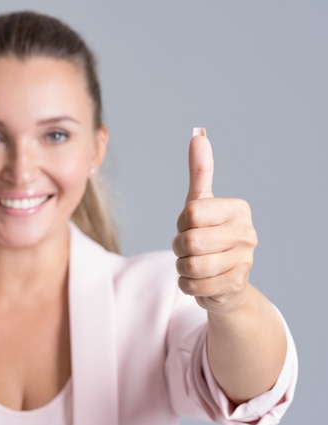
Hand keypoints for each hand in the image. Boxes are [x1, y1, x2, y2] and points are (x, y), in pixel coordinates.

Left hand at [172, 128, 257, 313]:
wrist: (225, 281)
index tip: (191, 227)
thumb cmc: (209, 236)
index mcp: (238, 209)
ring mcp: (244, 262)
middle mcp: (247, 234)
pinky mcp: (234, 286)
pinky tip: (199, 280)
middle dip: (179, 248)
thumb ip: (200, 171)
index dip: (182, 223)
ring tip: (195, 263)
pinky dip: (186, 285)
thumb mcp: (201, 203)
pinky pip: (191, 286)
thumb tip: (198, 134)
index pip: (191, 213)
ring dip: (182, 267)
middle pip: (189, 241)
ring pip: (189, 265)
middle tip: (189, 249)